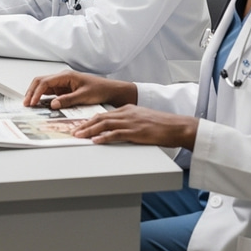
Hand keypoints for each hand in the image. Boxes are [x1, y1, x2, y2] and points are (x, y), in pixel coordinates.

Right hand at [23, 70, 135, 108]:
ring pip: (43, 87)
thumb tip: (53, 105)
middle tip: (26, 104)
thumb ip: (68, 100)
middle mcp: (62, 78)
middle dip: (32, 92)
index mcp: (66, 76)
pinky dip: (43, 98)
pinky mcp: (64, 90)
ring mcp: (62, 84)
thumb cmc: (99, 90)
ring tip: (30, 105)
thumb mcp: (84, 96)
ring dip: (36, 95)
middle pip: (41, 82)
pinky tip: (39, 106)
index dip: (36, 92)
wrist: (109, 91)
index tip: (31, 102)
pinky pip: (50, 93)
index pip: (45, 82)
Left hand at [71, 105, 198, 148]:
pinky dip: (104, 137)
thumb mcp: (142, 119)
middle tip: (73, 131)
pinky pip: (116, 134)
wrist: (176, 126)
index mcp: (127, 109)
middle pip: (100, 118)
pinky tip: (96, 141)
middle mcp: (127, 113)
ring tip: (78, 136)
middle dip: (84, 125)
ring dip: (89, 131)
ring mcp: (131, 122)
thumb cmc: (161, 125)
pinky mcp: (136, 132)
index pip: (103, 114)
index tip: (79, 125)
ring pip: (105, 125)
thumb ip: (128, 121)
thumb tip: (115, 129)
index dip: (89, 120)